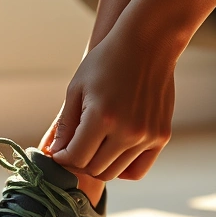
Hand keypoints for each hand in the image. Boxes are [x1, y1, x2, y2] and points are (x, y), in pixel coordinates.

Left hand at [47, 33, 174, 180]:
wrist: (148, 43)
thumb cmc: (107, 61)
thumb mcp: (77, 88)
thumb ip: (65, 125)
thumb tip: (54, 153)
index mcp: (101, 117)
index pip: (75, 158)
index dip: (62, 158)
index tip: (59, 152)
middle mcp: (126, 131)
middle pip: (94, 170)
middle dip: (78, 163)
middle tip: (74, 150)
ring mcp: (147, 136)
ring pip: (114, 173)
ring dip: (98, 166)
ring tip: (92, 150)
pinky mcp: (161, 137)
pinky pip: (138, 170)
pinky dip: (122, 168)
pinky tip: (112, 154)